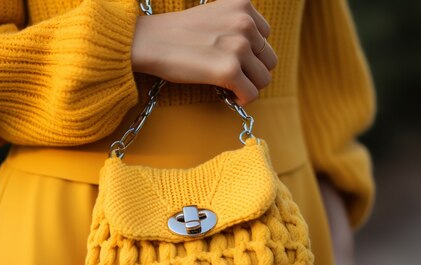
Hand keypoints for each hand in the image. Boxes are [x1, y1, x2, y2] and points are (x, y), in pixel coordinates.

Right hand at [131, 0, 277, 105]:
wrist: (150, 42)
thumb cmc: (177, 32)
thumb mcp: (214, 14)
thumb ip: (236, 24)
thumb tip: (255, 54)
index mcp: (243, 4)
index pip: (266, 36)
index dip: (252, 52)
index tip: (235, 59)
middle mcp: (245, 23)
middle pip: (269, 59)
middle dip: (253, 71)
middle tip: (233, 76)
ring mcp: (238, 47)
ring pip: (264, 79)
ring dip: (249, 86)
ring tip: (231, 87)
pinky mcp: (229, 70)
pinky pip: (251, 93)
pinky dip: (242, 98)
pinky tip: (230, 96)